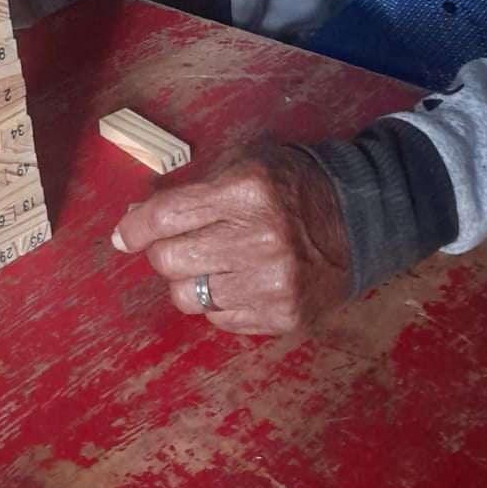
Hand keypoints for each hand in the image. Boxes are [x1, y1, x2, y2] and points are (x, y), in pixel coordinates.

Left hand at [111, 145, 351, 334]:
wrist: (363, 221)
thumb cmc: (295, 188)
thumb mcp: (248, 167)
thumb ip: (195, 192)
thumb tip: (136, 221)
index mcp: (248, 193)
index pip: (168, 216)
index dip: (136, 228)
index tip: (123, 237)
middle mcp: (259, 240)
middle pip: (170, 261)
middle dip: (165, 252)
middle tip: (181, 245)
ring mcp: (272, 283)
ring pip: (189, 297)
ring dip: (192, 281)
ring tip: (215, 265)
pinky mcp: (283, 315)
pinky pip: (219, 320)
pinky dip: (220, 303)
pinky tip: (242, 282)